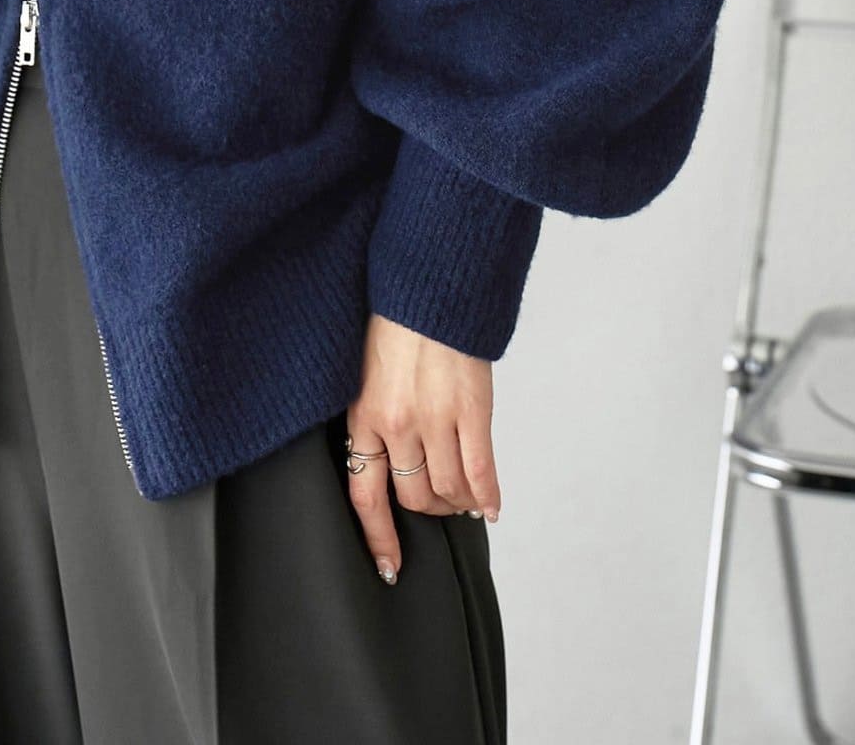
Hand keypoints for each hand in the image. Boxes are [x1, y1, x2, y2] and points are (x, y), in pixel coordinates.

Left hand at [344, 312, 500, 583]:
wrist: (429, 288)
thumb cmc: (395, 324)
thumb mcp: (365, 373)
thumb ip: (375, 417)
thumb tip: (388, 459)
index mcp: (364, 416)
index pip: (366, 495)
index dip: (379, 537)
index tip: (390, 566)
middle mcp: (398, 425)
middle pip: (414, 497)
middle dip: (429, 510)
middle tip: (440, 506)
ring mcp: (437, 420)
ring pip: (449, 489)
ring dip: (458, 503)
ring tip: (464, 500)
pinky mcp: (472, 411)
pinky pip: (481, 470)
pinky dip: (488, 495)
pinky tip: (490, 507)